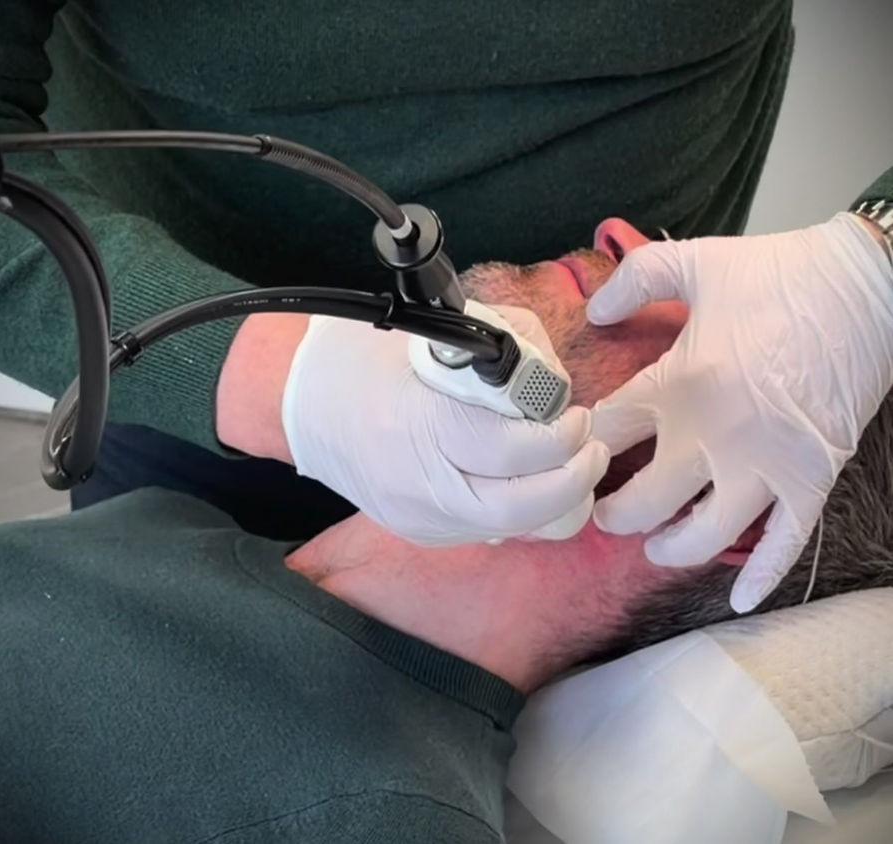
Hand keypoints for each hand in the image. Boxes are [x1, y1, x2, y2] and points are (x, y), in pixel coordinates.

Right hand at [281, 305, 608, 544]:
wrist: (303, 402)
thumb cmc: (368, 357)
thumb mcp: (443, 334)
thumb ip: (510, 353)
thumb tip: (555, 389)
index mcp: (421, 426)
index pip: (514, 451)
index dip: (561, 436)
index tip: (577, 415)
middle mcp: (419, 485)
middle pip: (522, 508)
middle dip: (573, 481)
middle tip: (592, 450)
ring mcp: (418, 518)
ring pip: (512, 530)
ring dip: (556, 502)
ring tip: (571, 468)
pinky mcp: (420, 531)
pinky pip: (490, 531)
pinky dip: (522, 510)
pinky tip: (530, 483)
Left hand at [587, 213, 892, 611]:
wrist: (868, 285)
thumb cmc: (778, 274)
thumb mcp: (695, 260)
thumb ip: (634, 279)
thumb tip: (592, 311)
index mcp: (676, 384)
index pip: (606, 436)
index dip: (580, 450)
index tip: (574, 458)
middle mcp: (713, 436)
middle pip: (643, 502)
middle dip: (614, 515)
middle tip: (605, 512)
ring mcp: (765, 466)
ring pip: (704, 536)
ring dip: (671, 549)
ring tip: (655, 546)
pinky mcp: (812, 481)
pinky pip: (784, 545)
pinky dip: (761, 578)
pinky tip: (737, 599)